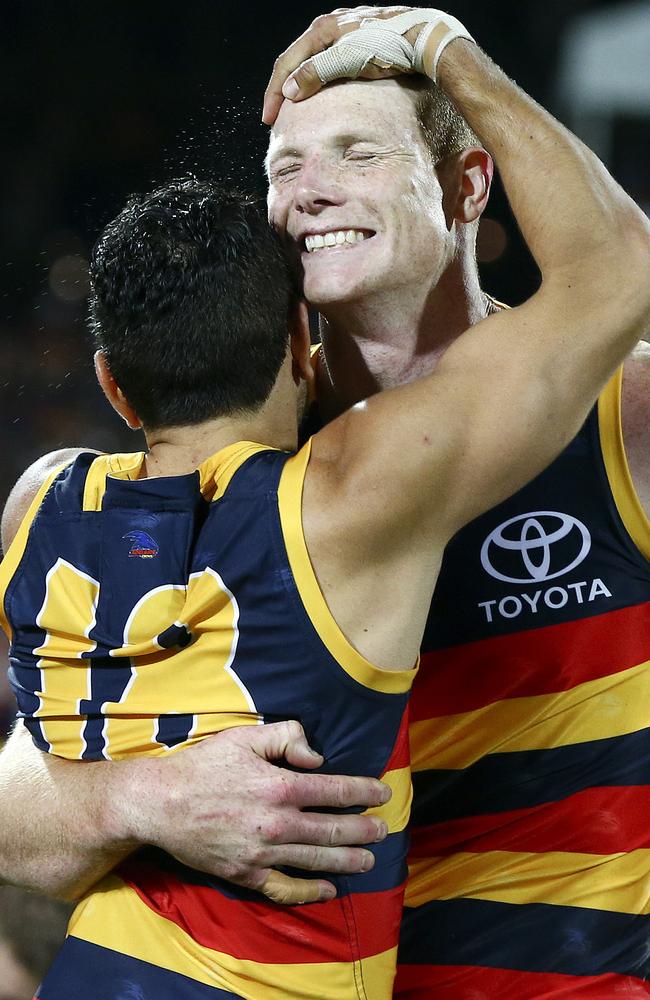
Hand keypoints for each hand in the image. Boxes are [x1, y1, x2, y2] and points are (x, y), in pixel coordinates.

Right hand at [111, 721, 390, 904]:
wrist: (160, 803)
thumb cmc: (204, 765)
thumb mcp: (246, 737)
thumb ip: (287, 738)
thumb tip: (318, 758)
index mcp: (280, 786)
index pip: (335, 790)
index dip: (363, 792)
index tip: (382, 793)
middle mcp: (277, 823)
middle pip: (333, 829)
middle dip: (364, 830)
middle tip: (384, 830)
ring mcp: (263, 853)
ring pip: (316, 859)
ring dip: (347, 860)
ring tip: (369, 860)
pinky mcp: (247, 874)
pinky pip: (285, 887)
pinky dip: (309, 891)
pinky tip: (328, 889)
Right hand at [262, 6, 472, 124]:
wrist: (425, 38)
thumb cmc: (388, 48)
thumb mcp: (348, 61)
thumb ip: (317, 73)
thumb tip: (289, 90)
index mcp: (323, 28)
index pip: (287, 61)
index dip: (275, 92)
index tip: (268, 119)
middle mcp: (331, 25)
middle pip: (296, 58)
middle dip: (283, 87)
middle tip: (274, 115)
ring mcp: (346, 30)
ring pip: (312, 59)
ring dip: (299, 82)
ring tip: (293, 106)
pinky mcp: (361, 39)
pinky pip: (329, 60)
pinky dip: (317, 78)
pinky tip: (320, 91)